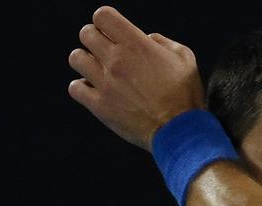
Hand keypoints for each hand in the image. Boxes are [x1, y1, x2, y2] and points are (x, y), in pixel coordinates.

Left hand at [67, 6, 206, 151]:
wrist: (179, 132)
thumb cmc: (185, 96)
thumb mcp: (185, 59)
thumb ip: (163, 42)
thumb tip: (147, 37)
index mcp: (136, 45)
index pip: (103, 16)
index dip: (106, 22)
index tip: (112, 32)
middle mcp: (117, 60)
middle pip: (86, 34)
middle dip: (95, 39)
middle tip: (105, 51)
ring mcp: (106, 83)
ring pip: (76, 58)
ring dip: (86, 61)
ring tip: (98, 70)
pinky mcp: (100, 106)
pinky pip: (75, 88)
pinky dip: (82, 87)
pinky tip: (94, 90)